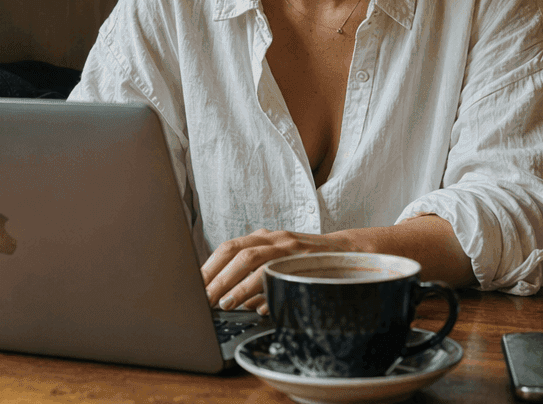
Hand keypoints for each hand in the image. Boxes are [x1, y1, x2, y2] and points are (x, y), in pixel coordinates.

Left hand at [201, 228, 357, 314]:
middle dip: (215, 276)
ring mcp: (289, 245)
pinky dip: (265, 287)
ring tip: (223, 302)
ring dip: (235, 282)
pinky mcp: (305, 256)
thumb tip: (230, 302)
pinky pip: (280, 270)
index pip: (228, 248)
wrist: (350, 253)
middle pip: (235, 251)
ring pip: (253, 258)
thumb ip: (254, 281)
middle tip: (202, 298)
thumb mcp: (278, 265)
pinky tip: (257, 304)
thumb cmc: (309, 263)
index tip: (193, 287)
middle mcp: (273, 238)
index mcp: (262, 238)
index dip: (208, 267)